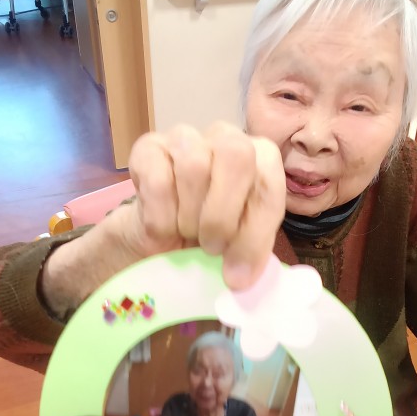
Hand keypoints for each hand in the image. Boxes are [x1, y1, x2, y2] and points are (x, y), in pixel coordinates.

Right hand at [41, 123, 285, 316]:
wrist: (161, 237)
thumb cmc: (209, 236)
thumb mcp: (238, 247)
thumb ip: (248, 253)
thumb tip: (238, 278)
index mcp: (261, 159)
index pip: (269, 183)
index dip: (255, 232)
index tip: (239, 270)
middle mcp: (226, 138)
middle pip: (236, 156)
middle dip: (222, 215)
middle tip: (211, 247)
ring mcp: (185, 138)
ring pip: (194, 167)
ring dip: (190, 217)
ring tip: (187, 235)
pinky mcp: (147, 147)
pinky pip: (157, 181)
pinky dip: (161, 217)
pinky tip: (162, 228)